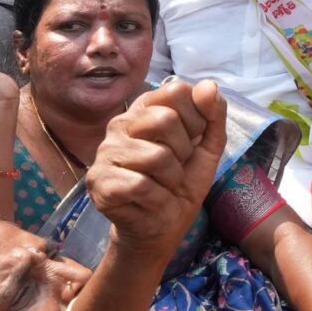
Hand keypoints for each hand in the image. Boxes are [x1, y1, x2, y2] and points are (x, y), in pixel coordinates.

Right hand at [86, 78, 226, 256]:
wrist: (163, 225)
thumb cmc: (181, 183)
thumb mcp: (207, 148)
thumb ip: (213, 116)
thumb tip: (208, 85)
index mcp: (145, 109)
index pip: (176, 90)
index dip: (196, 119)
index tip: (192, 141)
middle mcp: (120, 124)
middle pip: (164, 119)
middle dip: (183, 151)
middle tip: (176, 168)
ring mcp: (105, 152)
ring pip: (155, 156)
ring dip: (171, 179)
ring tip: (163, 185)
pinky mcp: (99, 182)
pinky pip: (141, 185)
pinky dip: (158, 199)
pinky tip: (150, 201)